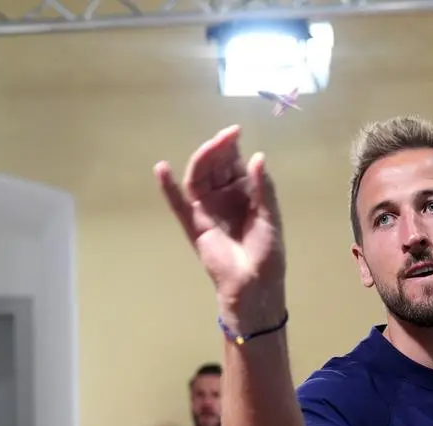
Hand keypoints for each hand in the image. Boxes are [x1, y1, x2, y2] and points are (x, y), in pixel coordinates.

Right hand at [154, 126, 286, 326]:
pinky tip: (161, 169)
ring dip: (201, 160)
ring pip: (199, 179)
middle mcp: (224, 199)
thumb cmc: (267, 255)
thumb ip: (263, 189)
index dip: (233, 148)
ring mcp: (208, 211)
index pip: (235, 164)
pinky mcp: (194, 226)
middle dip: (218, 150)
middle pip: (215, 167)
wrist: (254, 287)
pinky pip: (179, 205)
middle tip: (224, 138)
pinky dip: (168, 188)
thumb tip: (257, 157)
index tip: (235, 132)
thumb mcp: (271, 218)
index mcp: (245, 195)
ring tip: (207, 148)